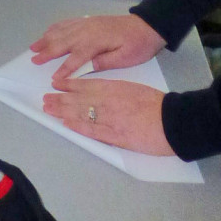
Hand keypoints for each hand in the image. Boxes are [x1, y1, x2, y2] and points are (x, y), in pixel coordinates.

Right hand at [31, 13, 165, 84]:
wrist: (147, 25)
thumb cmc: (139, 45)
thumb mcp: (126, 59)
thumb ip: (104, 62)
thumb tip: (85, 67)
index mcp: (96, 42)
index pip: (76, 58)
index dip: (64, 69)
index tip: (54, 79)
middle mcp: (87, 30)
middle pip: (62, 42)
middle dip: (47, 52)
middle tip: (34, 60)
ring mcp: (86, 23)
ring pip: (61, 31)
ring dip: (46, 39)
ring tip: (33, 47)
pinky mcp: (88, 20)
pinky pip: (66, 23)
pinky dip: (55, 28)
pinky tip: (48, 32)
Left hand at [42, 79, 173, 155]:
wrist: (175, 121)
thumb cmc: (157, 104)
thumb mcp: (134, 89)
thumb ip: (114, 90)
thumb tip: (98, 90)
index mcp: (114, 88)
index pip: (86, 85)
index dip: (68, 85)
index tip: (55, 84)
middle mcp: (109, 101)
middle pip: (79, 99)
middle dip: (60, 99)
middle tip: (45, 99)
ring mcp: (111, 119)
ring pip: (82, 113)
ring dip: (63, 111)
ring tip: (49, 110)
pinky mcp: (116, 136)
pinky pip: (93, 130)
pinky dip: (78, 127)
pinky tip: (67, 124)